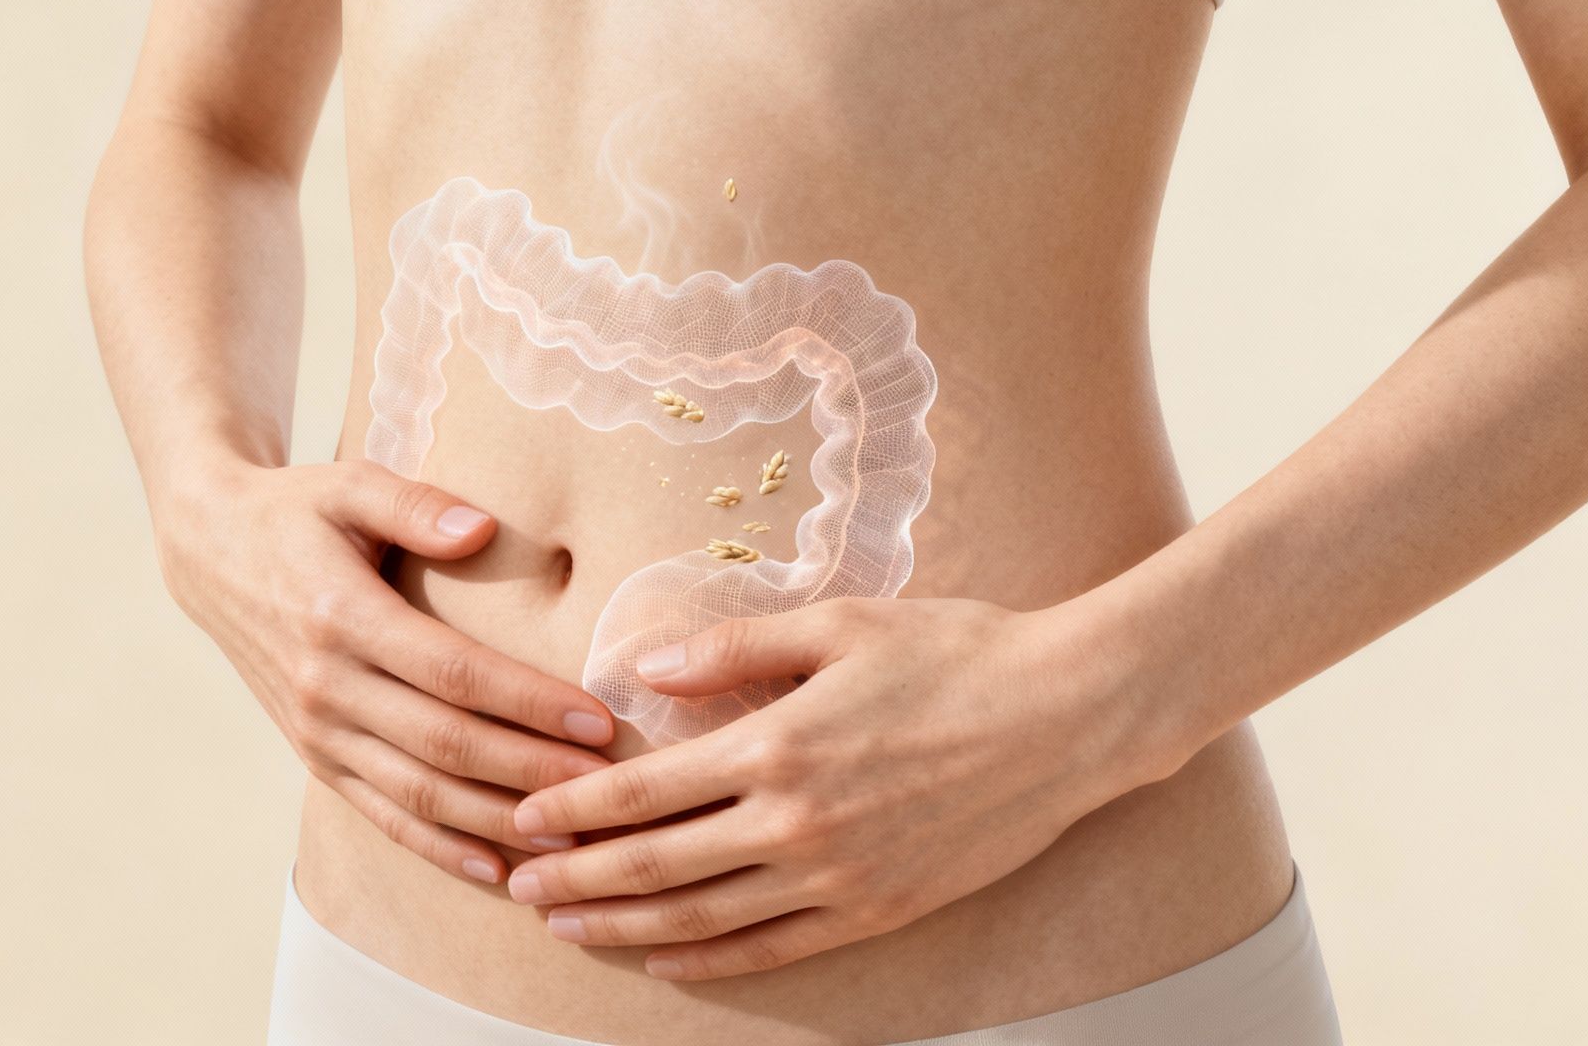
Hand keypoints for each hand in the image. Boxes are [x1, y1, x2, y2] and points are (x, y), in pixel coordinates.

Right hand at [154, 452, 617, 884]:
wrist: (209, 553)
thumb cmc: (296, 511)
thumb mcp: (348, 483)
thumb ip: (415, 503)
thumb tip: (481, 530)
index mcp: (342, 616)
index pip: (453, 672)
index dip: (528, 701)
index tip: (596, 720)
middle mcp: (326, 685)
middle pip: (446, 745)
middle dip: (532, 771)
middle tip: (607, 787)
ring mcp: (316, 731)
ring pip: (419, 794)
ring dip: (497, 822)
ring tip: (572, 839)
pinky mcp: (314, 756)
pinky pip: (384, 814)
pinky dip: (441, 848)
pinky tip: (498, 870)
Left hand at [504, 595, 1181, 979]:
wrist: (1070, 713)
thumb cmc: (957, 653)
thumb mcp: (837, 624)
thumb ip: (731, 650)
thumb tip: (643, 668)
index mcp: (777, 745)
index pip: (645, 792)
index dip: (574, 810)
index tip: (523, 818)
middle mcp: (797, 822)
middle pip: (659, 866)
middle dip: (578, 880)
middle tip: (518, 887)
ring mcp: (840, 876)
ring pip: (707, 919)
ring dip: (628, 928)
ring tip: (571, 929)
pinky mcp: (882, 908)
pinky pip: (779, 948)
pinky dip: (715, 962)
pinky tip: (670, 963)